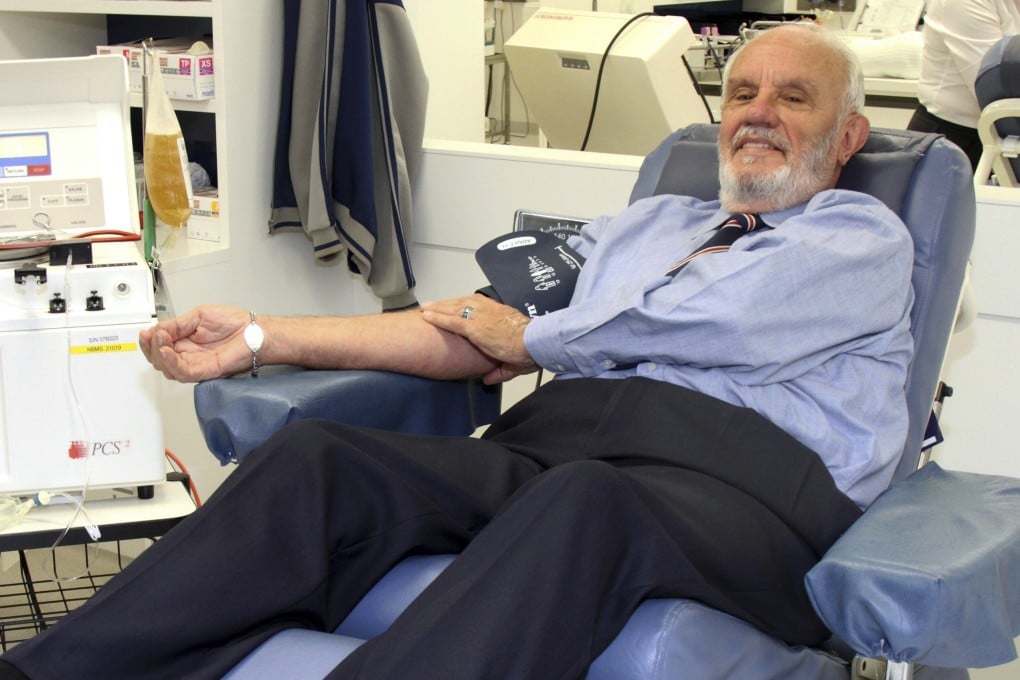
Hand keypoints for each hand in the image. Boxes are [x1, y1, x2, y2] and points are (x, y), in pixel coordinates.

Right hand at [139, 305, 251, 381]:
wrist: (255, 331)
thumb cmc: (234, 323)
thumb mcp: (197, 316)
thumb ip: (176, 325)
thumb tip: (155, 330)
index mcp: (184, 342)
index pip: (158, 347)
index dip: (148, 341)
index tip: (146, 332)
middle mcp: (188, 355)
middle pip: (159, 360)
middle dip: (150, 348)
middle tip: (154, 335)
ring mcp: (196, 364)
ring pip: (168, 369)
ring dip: (158, 355)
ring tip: (160, 341)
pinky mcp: (205, 371)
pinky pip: (183, 372)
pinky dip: (171, 363)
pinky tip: (167, 352)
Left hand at [421, 294, 538, 383]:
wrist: (533, 343)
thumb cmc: (529, 350)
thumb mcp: (513, 362)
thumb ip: (498, 371)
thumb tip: (486, 380)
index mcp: (499, 314)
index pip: (477, 305)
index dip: (463, 305)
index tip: (454, 306)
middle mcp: (488, 311)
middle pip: (462, 303)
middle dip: (447, 303)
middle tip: (433, 304)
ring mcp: (480, 317)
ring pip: (454, 309)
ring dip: (438, 308)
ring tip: (425, 308)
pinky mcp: (474, 327)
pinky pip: (451, 320)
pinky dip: (438, 317)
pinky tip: (426, 316)